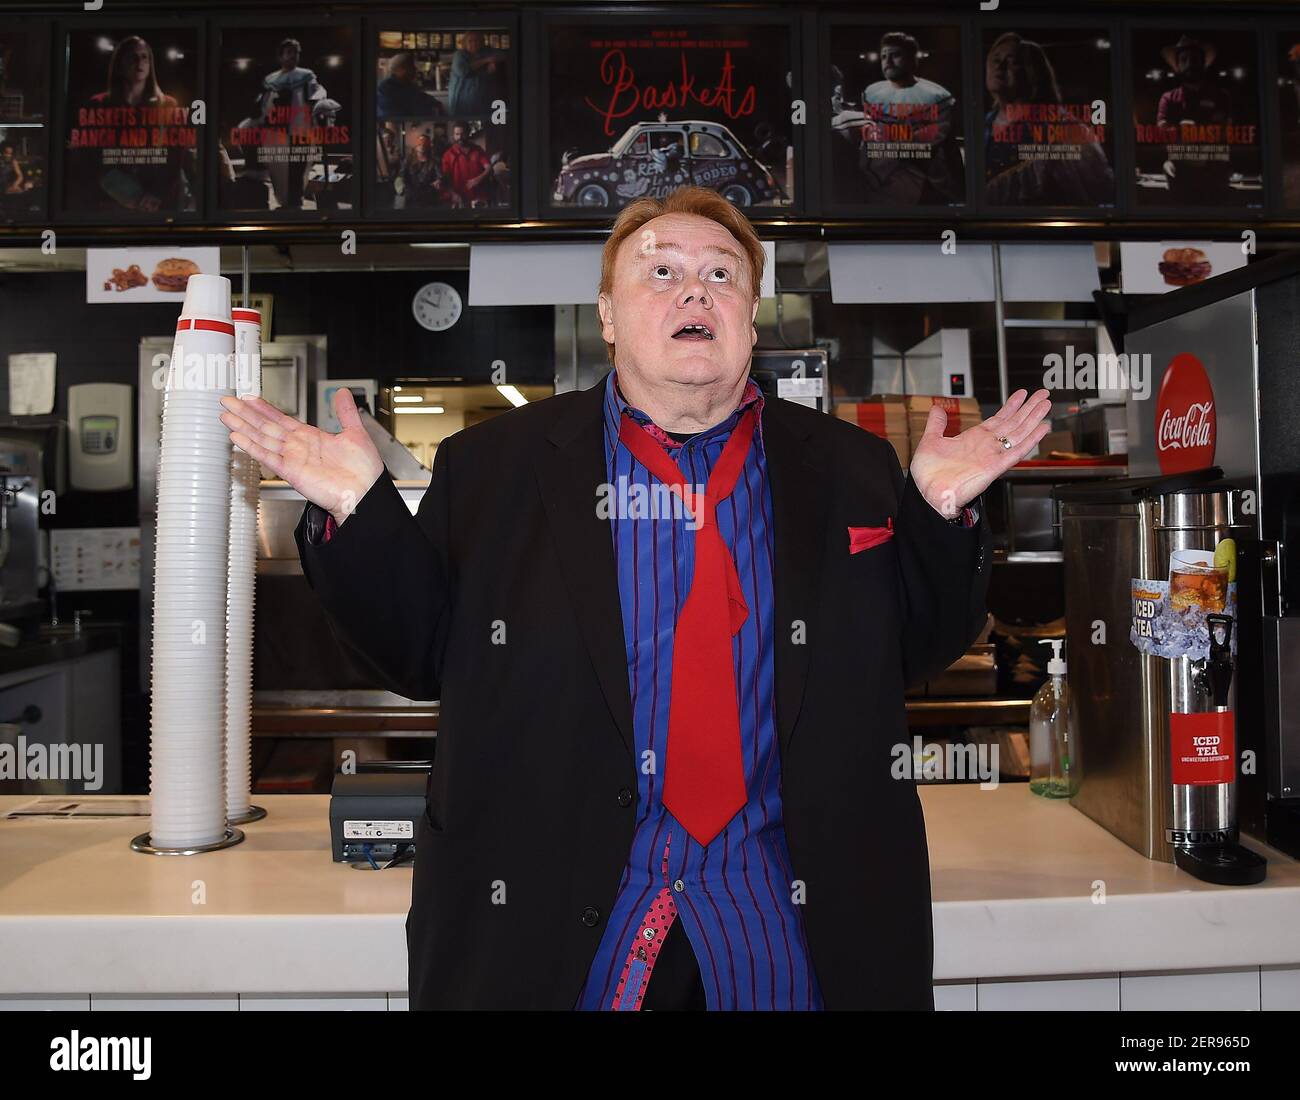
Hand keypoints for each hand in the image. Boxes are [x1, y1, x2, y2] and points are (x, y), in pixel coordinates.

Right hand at [219, 387, 384, 525]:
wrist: (366, 492)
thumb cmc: (364, 470)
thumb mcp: (355, 432)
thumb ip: (345, 411)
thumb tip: (342, 392)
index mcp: (311, 437)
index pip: (282, 419)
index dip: (264, 408)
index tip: (249, 398)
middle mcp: (299, 448)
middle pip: (266, 426)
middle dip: (246, 414)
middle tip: (228, 401)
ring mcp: (293, 459)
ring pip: (262, 439)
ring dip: (243, 427)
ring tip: (226, 416)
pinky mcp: (291, 472)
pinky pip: (268, 457)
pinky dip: (252, 447)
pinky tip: (237, 437)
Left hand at [908, 388, 1051, 517]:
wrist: (929, 494)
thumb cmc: (929, 475)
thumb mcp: (931, 441)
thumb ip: (936, 424)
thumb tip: (937, 409)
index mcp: (973, 439)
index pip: (998, 419)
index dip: (1011, 406)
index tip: (1022, 394)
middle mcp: (986, 446)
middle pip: (1013, 423)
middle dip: (1029, 408)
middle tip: (1043, 394)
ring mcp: (992, 455)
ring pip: (1019, 433)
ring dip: (1033, 418)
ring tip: (1046, 404)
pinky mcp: (996, 467)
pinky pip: (1017, 451)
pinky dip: (1030, 440)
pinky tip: (1042, 428)